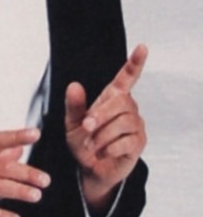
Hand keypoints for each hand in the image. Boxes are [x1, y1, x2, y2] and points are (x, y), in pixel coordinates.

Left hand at [64, 43, 148, 210]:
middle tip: (86, 128)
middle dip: (101, 115)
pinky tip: (101, 153)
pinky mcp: (138, 143)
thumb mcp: (73, 125)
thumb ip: (74, 106)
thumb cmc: (84, 143)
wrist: (90, 170)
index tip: (142, 47)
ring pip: (123, 122)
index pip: (127, 77)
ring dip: (101, 135)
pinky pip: (125, 142)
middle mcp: (128, 108)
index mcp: (112, 99)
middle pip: (121, 102)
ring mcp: (136, 125)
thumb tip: (73, 85)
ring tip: (90, 145)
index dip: (135, 63)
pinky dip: (108, 148)